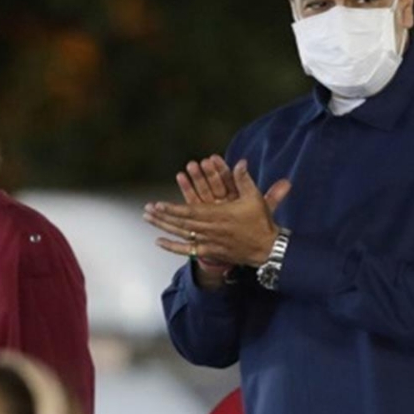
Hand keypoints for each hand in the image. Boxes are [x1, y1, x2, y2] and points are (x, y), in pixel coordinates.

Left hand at [146, 160, 292, 267]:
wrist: (267, 248)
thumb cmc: (260, 221)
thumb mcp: (254, 198)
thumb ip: (244, 179)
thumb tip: (241, 162)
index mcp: (219, 215)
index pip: (190, 212)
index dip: (173, 209)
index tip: (158, 204)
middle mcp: (210, 230)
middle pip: (181, 223)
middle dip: (162, 216)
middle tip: (147, 210)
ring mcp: (209, 242)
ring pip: (181, 234)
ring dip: (163, 227)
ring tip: (147, 219)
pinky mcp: (210, 251)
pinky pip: (188, 250)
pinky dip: (172, 246)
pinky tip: (159, 241)